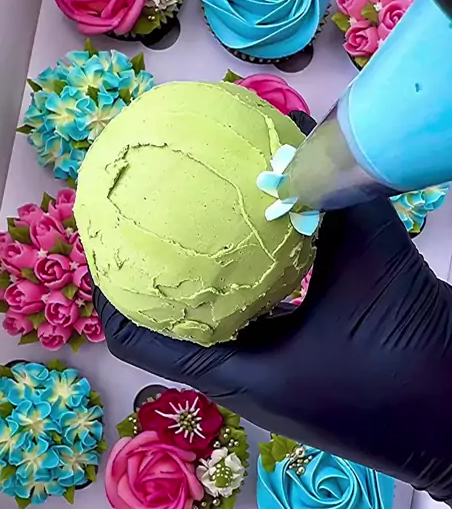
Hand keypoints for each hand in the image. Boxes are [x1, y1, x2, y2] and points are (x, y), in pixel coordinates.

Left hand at [94, 197, 451, 502]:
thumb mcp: (371, 267)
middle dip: (153, 273)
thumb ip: (339, 201)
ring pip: (217, 318)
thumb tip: (310, 131)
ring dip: (204, 274)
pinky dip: (253, 277)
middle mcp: (245, 377)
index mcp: (237, 375)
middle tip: (143, 213)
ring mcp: (276, 374)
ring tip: (194, 214)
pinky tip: (265, 232)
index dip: (109, 294)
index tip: (101, 240)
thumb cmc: (407, 360)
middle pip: (171, 325)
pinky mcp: (307, 363)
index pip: (138, 340)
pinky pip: (260, 314)